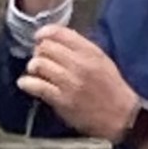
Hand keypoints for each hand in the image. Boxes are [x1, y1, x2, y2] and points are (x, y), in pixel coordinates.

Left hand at [17, 24, 141, 141]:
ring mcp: (70, 83)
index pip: (61, 33)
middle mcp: (80, 64)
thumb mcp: (102, 61)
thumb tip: (58, 39)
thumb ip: (82, 49)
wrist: (122, 116)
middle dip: (38, 51)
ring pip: (39, 64)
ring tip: (35, 72)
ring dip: (33, 67)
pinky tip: (25, 83)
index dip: (45, 32)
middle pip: (46, 47)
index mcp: (91, 52)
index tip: (39, 37)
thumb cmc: (112, 89)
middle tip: (39, 58)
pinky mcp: (63, 100)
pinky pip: (37, 86)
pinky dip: (27, 83)